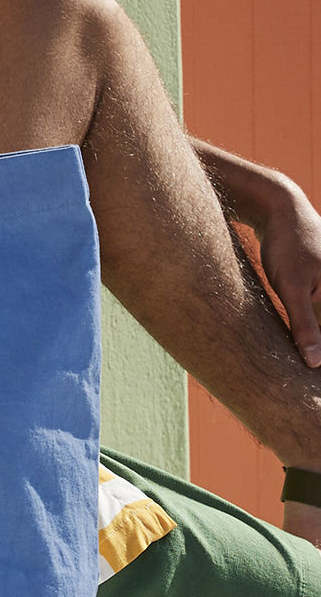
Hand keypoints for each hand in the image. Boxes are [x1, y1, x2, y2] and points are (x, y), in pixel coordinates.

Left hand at [257, 183, 320, 368]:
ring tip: (304, 372)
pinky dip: (311, 329)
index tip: (314, 388)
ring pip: (320, 324)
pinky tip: (301, 347)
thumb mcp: (291, 287)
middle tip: (309, 385)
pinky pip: (318, 313)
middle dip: (317, 352)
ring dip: (313, 340)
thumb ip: (304, 324)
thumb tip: (315, 362)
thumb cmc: (286, 244)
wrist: (279, 208)